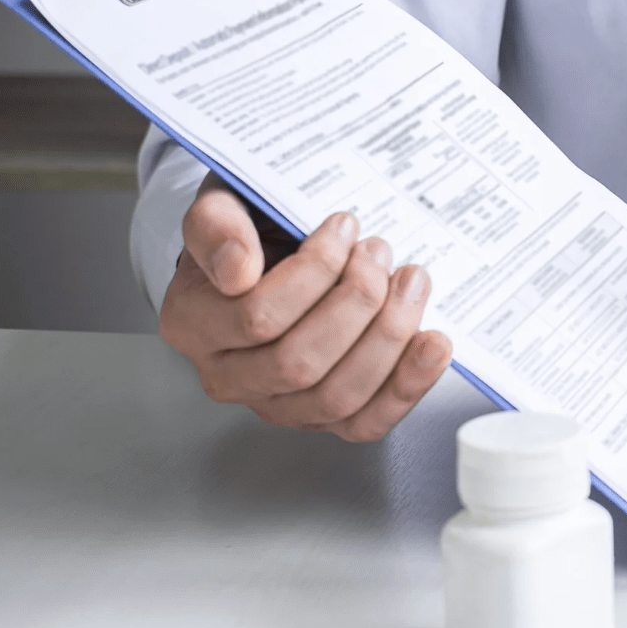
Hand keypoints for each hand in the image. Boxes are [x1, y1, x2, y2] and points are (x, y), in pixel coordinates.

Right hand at [159, 175, 452, 441]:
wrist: (273, 250)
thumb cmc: (251, 230)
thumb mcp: (223, 204)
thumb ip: (216, 226)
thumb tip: (237, 270)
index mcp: (193, 324)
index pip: (256, 316)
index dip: (314, 271)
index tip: (345, 226)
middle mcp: (228, 376)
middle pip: (299, 362)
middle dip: (357, 302)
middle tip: (380, 254)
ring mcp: (278, 405)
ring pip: (336, 396)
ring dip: (388, 336)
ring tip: (410, 283)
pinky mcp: (326, 419)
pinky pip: (367, 422)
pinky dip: (408, 385)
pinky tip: (433, 343)